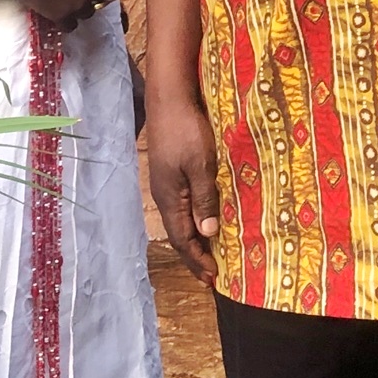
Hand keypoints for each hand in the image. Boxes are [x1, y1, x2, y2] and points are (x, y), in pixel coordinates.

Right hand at [145, 94, 221, 285]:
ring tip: (210, 252)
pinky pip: (183, 205)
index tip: (212, 278)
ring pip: (180, 220)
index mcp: (170, 199)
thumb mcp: (201, 165)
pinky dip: (194, 219)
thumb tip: (208, 233)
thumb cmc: (186, 131)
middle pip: (179, 234)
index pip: (183, 239)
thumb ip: (204, 198)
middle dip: (195, 255)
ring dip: (195, 239)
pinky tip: (205, 218)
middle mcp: (165, 196)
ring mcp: (166, 183)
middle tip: (211, 273)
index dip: (197, 259)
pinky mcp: (171, 171)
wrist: (169, 100)